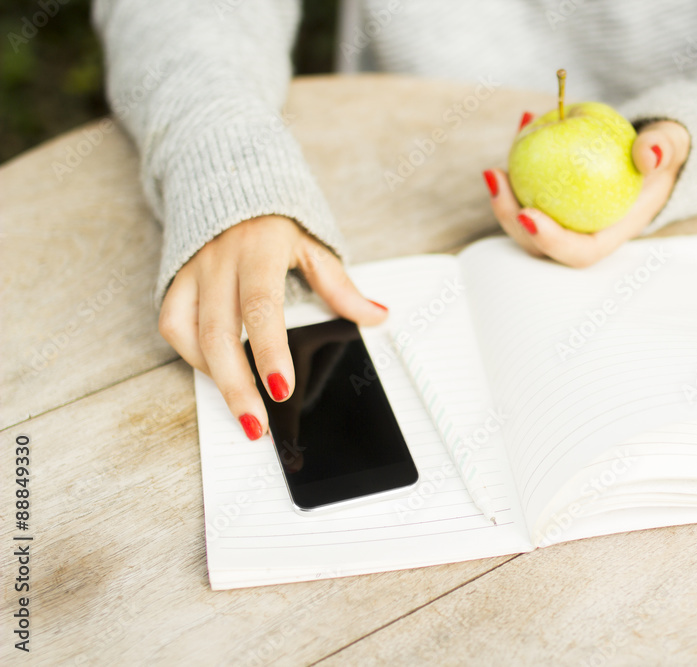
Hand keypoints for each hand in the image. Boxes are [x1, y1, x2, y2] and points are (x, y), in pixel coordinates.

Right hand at [158, 215, 387, 439]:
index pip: (262, 307)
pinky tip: (217, 372)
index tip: (282, 390)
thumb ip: (340, 286)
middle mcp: (221, 261)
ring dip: (214, 378)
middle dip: (237, 385)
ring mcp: (194, 271)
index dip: (270, 351)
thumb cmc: (276, 221)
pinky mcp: (175, 279)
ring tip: (243, 409)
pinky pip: (173, 324)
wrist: (228, 182)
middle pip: (221, 333)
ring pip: (192, 334)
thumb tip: (377, 315)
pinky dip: (191, 355)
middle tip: (256, 425)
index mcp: (260, 250)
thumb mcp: (313, 245)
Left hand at [483, 117, 689, 266]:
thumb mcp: (671, 147)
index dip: (550, 242)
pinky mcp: (547, 200)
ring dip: (504, 195)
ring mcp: (561, 220)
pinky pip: (527, 186)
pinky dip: (520, 159)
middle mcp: (580, 234)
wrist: (650, 152)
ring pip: (523, 219)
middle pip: (537, 243)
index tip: (528, 214)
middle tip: (496, 177)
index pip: (578, 252)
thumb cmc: (660, 155)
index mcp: (609, 234)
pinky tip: (523, 122)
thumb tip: (648, 154)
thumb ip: (664, 149)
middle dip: (509, 218)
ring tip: (497, 164)